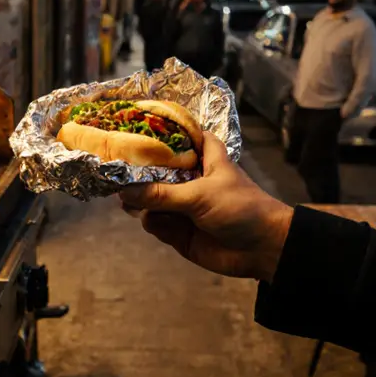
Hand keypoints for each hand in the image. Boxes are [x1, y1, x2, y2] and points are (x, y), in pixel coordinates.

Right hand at [119, 133, 293, 281]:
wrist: (263, 249)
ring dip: (140, 201)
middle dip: (136, 173)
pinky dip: (152, 222)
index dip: (159, 132)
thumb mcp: (200, 195)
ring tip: (126, 201)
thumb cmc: (240, 208)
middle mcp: (190, 178)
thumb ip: (162, 194)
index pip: (179, 136)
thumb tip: (125, 191)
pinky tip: (151, 220)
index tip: (130, 127)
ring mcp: (182, 205)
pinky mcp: (179, 231)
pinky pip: (156, 223)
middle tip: (112, 172)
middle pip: (156, 171)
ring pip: (151, 199)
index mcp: (203, 157)